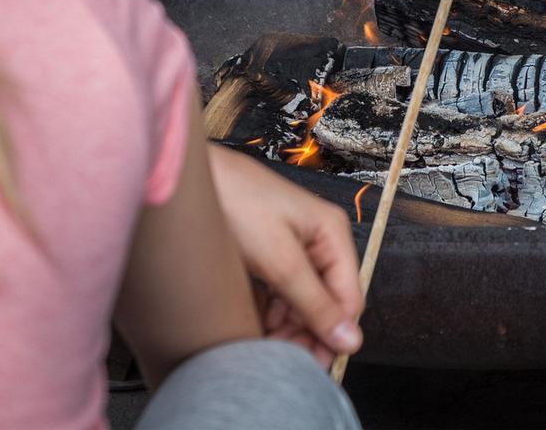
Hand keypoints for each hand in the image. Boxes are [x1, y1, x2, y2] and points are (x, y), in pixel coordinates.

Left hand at [207, 145, 363, 367]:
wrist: (196, 178)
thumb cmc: (239, 203)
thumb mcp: (280, 261)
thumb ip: (315, 303)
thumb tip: (350, 340)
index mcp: (332, 233)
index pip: (349, 297)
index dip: (334, 335)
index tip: (313, 367)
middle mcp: (318, 238)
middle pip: (327, 299)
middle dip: (308, 332)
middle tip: (283, 361)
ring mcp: (294, 243)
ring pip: (304, 297)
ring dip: (289, 325)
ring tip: (266, 346)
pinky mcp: (271, 248)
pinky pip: (284, 288)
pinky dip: (274, 309)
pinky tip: (259, 324)